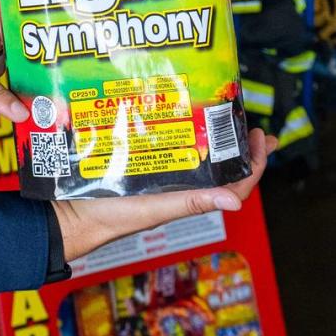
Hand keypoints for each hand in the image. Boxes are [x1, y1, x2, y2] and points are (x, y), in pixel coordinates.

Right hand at [52, 129, 275, 261]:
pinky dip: (180, 138)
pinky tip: (178, 122)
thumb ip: (191, 202)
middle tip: (252, 125)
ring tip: (223, 119)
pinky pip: (167, 151)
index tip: (262, 137)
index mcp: (188, 197)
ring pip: (196, 157)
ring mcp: (160, 176)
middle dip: (240, 147)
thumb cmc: (113, 216)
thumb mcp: (156, 208)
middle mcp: (178, 185)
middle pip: (220, 167)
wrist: (73, 214)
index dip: (255, 163)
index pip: (235, 183)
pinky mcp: (139, 166)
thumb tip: (236, 200)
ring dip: (215, 141)